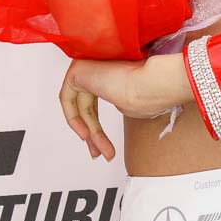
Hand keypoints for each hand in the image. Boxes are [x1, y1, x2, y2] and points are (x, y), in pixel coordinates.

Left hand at [59, 53, 194, 159]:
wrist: (153, 83)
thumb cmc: (151, 91)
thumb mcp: (131, 104)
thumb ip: (119, 102)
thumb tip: (115, 105)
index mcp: (113, 74)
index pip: (97, 104)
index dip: (97, 128)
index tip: (105, 147)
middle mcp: (100, 68)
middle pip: (87, 107)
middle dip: (94, 134)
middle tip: (99, 153)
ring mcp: (89, 67)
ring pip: (80, 106)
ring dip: (88, 131)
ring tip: (98, 152)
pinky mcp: (79, 68)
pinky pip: (68, 98)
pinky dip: (73, 118)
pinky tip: (84, 134)